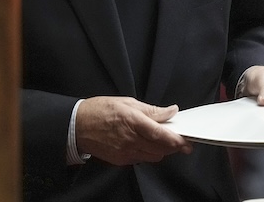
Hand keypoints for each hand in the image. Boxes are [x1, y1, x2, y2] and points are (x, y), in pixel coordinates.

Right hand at [75, 97, 192, 165]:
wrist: (77, 126)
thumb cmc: (99, 110)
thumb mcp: (127, 102)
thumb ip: (151, 110)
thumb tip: (171, 111)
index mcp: (132, 121)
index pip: (161, 135)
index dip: (176, 140)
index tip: (186, 139)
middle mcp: (130, 139)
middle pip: (161, 149)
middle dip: (172, 146)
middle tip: (177, 139)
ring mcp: (125, 152)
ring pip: (153, 157)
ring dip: (161, 150)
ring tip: (160, 140)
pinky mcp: (121, 161)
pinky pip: (141, 159)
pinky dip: (148, 153)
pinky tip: (144, 144)